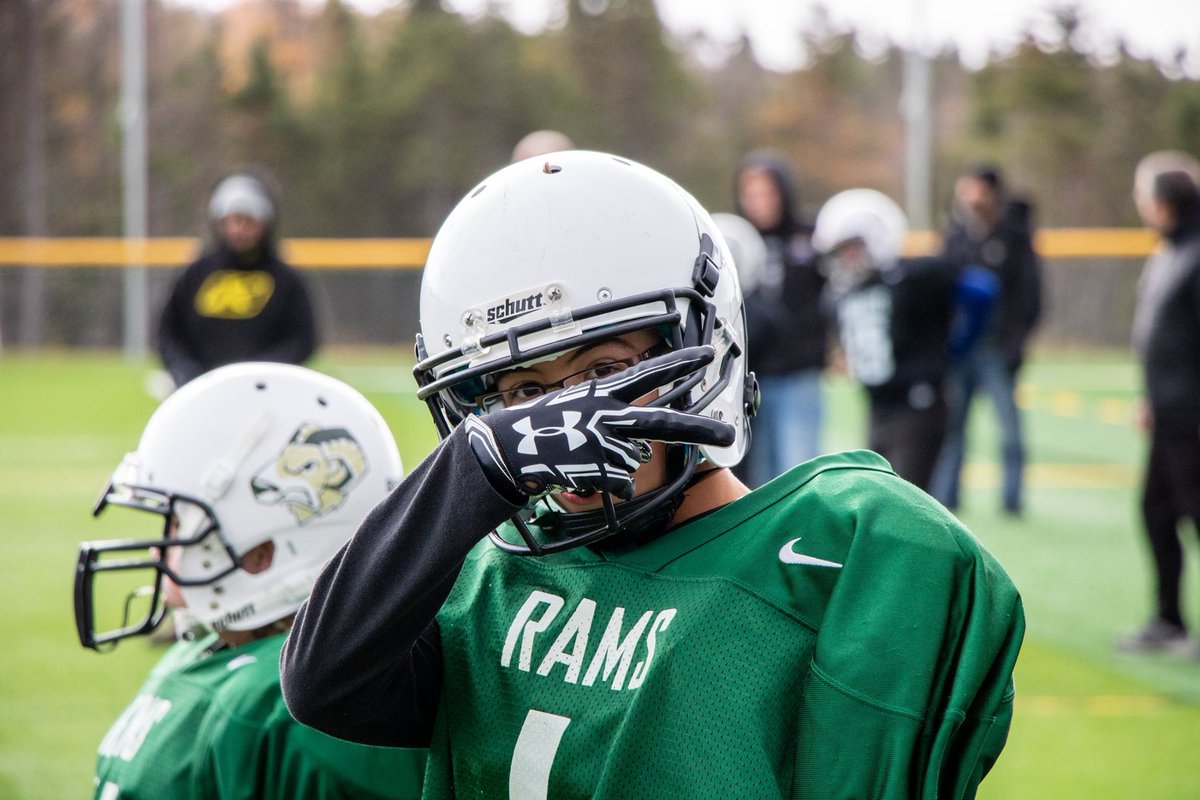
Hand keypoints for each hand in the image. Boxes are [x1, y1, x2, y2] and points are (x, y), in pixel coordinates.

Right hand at [464, 346, 734, 501]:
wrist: (507, 450)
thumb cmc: (541, 429)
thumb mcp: (578, 410)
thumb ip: (613, 425)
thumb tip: (643, 453)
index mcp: (604, 393)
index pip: (649, 372)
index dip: (680, 363)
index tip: (706, 355)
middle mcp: (609, 413)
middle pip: (665, 422)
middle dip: (701, 429)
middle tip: (728, 434)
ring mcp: (605, 441)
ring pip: (635, 462)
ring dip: (618, 467)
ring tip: (586, 460)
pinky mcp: (598, 467)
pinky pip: (622, 485)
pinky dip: (610, 487)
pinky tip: (586, 477)